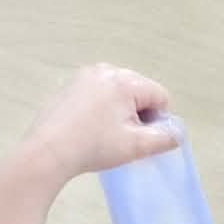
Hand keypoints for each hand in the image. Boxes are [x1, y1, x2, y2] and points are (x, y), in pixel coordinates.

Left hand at [20, 64, 176, 180]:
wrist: (47, 152)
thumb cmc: (94, 147)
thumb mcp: (136, 147)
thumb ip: (165, 138)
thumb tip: (176, 133)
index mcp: (125, 81)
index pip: (160, 95)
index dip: (157, 119)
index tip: (140, 138)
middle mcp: (106, 70)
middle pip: (139, 90)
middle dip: (139, 113)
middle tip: (123, 137)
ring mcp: (85, 76)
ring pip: (119, 91)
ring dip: (121, 110)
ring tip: (105, 134)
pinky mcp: (70, 85)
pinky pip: (99, 93)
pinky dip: (102, 108)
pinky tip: (89, 128)